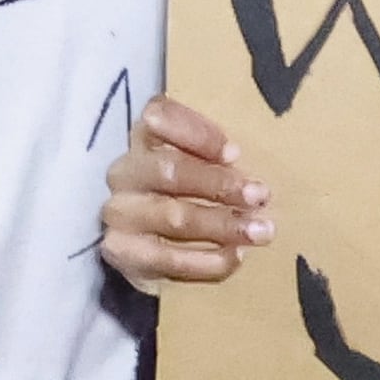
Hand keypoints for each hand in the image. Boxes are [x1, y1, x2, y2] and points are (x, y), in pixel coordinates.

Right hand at [102, 94, 272, 285]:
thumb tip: (233, 158)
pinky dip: (208, 261)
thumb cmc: (185, 193)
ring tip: (260, 230)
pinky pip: (169, 259)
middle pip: (169, 171)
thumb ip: (213, 154)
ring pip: (173, 217)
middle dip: (219, 184)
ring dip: (223, 225)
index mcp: (143, 139)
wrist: (146, 246)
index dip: (198, 134)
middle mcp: (124, 172)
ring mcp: (119, 213)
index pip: (159, 118)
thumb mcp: (198, 162)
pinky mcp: (122, 253)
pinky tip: (236, 256)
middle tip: (259, 196)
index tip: (234, 153)